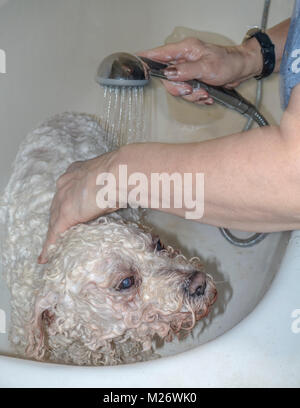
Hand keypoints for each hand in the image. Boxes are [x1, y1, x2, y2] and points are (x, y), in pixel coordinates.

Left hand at [38, 152, 117, 263]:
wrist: (117, 173)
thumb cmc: (121, 174)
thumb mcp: (111, 181)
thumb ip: (108, 191)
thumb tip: (120, 199)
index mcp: (76, 172)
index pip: (66, 192)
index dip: (65, 203)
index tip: (66, 210)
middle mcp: (65, 184)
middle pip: (56, 206)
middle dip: (56, 220)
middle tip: (56, 234)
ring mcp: (63, 199)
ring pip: (53, 221)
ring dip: (52, 235)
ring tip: (50, 249)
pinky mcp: (65, 214)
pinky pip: (54, 233)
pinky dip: (50, 246)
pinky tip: (46, 257)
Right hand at [138, 37, 261, 103]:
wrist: (242, 69)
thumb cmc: (228, 62)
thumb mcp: (207, 67)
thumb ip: (186, 71)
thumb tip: (169, 74)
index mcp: (185, 50)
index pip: (160, 54)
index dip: (147, 59)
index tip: (137, 63)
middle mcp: (184, 60)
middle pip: (168, 79)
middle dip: (180, 89)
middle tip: (191, 89)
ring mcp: (189, 71)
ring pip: (179, 89)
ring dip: (192, 95)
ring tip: (204, 93)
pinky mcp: (194, 80)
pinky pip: (188, 93)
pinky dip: (197, 97)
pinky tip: (207, 95)